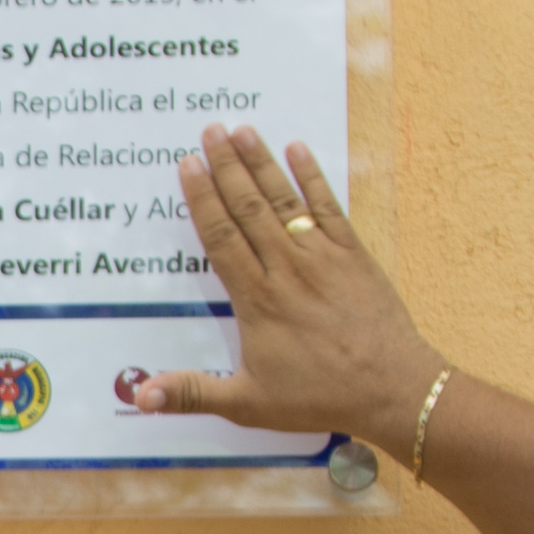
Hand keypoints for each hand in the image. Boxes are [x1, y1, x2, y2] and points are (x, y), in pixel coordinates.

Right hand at [135, 128, 442, 446]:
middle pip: (248, 207)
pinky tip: (299, 150)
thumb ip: (193, 393)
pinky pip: (329, 207)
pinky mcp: (353, 255)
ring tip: (242, 130)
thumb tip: (142, 395)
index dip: (202, 198)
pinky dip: (313, 177)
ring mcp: (322, 257)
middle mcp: (287, 268)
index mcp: (257, 299)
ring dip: (261, 163)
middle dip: (226, 166)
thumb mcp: (248, 404)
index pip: (221, 237)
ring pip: (284, 199)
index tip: (188, 166)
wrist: (390, 388)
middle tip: (209, 130)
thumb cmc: (320, 398)